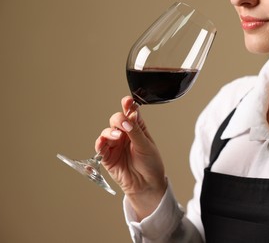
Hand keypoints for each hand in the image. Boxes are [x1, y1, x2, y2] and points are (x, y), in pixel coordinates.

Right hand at [95, 96, 166, 219]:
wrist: (147, 184)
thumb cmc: (150, 164)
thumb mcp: (146, 146)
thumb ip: (136, 132)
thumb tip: (127, 118)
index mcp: (137, 128)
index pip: (131, 112)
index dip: (128, 104)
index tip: (128, 101)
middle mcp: (125, 134)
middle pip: (116, 119)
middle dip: (118, 119)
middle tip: (124, 123)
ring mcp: (115, 144)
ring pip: (107, 131)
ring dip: (110, 131)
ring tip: (117, 136)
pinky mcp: (107, 156)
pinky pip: (100, 147)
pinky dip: (100, 143)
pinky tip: (104, 141)